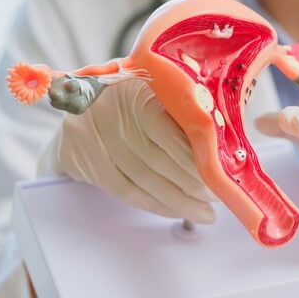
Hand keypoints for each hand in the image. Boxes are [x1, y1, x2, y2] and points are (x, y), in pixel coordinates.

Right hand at [39, 79, 217, 223]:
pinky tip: (177, 210)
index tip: (220, 176)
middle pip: (156, 158)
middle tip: (217, 198)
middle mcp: (109, 109)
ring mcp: (91, 134)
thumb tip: (219, 150)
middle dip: (192, 184)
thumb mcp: (156, 89)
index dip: (195, 159)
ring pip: (142, 179)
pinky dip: (155, 204)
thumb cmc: (131, 95)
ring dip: (178, 201)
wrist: (78, 100)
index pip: (167, 132)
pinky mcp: (80, 157)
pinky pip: (124, 190)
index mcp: (134, 85)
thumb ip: (180, 112)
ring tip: (202, 212)